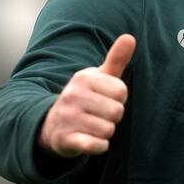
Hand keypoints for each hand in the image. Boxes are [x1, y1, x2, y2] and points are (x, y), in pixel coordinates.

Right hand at [38, 34, 135, 157]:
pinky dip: (100, 146)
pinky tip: (91, 141)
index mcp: (84, 78)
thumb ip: (116, 59)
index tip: (106, 98)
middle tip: (99, 114)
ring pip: (108, 129)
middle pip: (117, 111)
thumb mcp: (100, 77)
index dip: (119, 98)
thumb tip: (130, 37)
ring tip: (92, 126)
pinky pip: (96, 146)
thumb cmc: (86, 97)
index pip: (121, 91)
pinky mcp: (65, 140)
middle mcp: (72, 96)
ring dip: (106, 131)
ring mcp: (67, 118)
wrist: (53, 124)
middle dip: (113, 116)